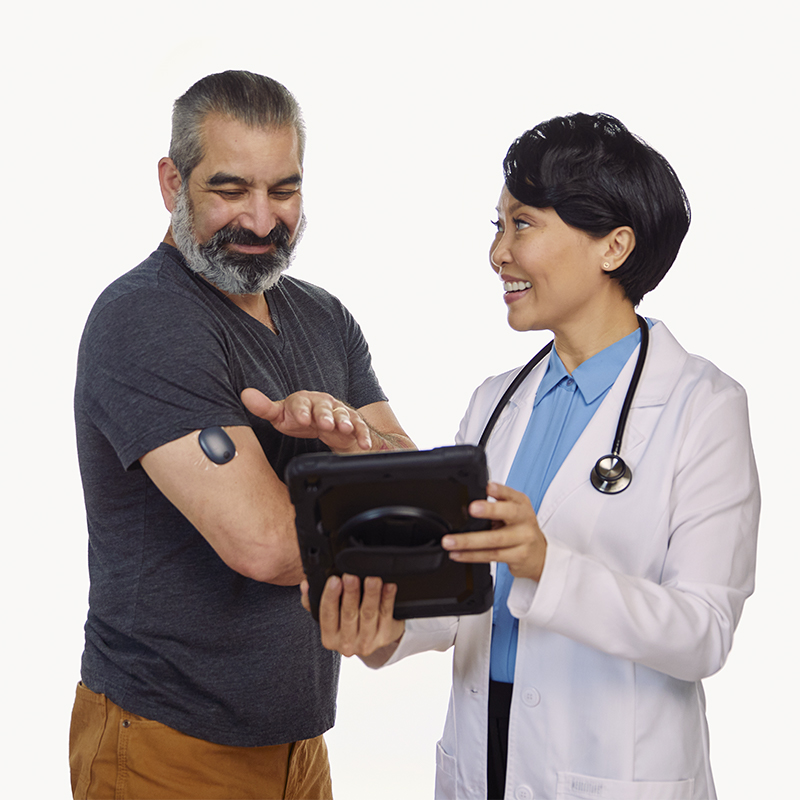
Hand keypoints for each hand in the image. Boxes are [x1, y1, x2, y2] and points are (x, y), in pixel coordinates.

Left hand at [241, 388, 372, 452]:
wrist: (330, 426)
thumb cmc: (303, 419)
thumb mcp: (282, 415)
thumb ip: (264, 407)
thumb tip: (245, 394)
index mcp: (304, 400)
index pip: (300, 402)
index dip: (301, 410)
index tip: (302, 419)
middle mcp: (323, 403)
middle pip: (324, 407)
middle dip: (325, 415)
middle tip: (325, 424)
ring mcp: (340, 413)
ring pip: (344, 415)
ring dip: (345, 422)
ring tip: (344, 429)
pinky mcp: (354, 424)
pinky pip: (360, 428)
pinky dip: (363, 436)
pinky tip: (363, 444)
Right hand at [301, 574, 404, 659]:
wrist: (370, 637)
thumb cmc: (345, 622)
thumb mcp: (328, 615)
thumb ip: (312, 600)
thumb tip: (306, 584)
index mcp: (329, 637)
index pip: (327, 615)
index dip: (330, 597)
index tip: (334, 580)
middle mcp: (347, 643)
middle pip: (349, 614)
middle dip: (350, 593)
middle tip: (351, 576)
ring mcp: (367, 642)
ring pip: (368, 614)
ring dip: (370, 594)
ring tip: (372, 579)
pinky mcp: (385, 636)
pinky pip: (386, 614)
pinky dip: (387, 599)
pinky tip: (388, 586)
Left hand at [441, 482, 546, 580]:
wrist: (539, 556)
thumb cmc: (520, 529)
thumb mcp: (513, 512)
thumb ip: (495, 504)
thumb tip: (465, 504)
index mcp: (521, 504)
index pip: (511, 494)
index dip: (500, 490)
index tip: (488, 487)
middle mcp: (525, 520)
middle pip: (508, 513)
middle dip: (489, 510)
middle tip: (471, 509)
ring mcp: (523, 539)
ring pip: (494, 541)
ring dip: (468, 541)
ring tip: (450, 541)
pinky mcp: (517, 557)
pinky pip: (491, 556)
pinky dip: (471, 556)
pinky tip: (457, 554)